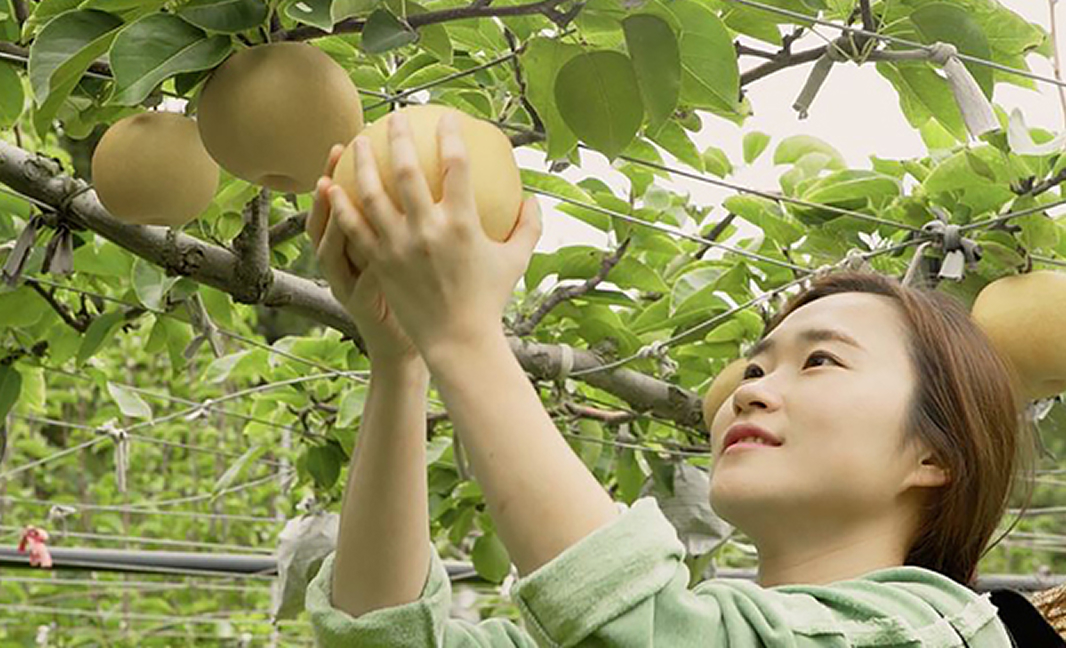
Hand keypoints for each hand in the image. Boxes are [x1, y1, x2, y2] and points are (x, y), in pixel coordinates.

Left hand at [327, 112, 541, 360]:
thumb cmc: (489, 300)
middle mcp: (428, 230)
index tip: (445, 117)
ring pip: (372, 194)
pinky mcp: (380, 263)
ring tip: (353, 142)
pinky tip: (331, 186)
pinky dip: (341, 204)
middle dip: (398, 137)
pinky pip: (355, 227)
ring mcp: (399, 247)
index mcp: (463, 224)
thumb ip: (528, 226)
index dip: (450, 135)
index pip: (456, 166)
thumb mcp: (516, 260)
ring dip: (360, 163)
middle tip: (393, 116)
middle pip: (406, 170)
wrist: (458, 341)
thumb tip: (531, 198)